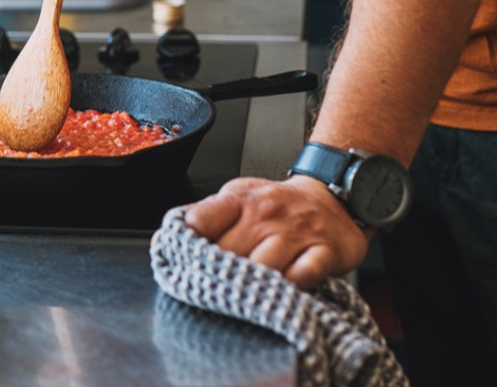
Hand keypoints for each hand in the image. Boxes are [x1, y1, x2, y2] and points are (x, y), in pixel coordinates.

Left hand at [183, 175, 370, 289]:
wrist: (335, 196)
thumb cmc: (277, 205)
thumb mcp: (237, 200)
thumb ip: (202, 218)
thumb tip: (161, 241)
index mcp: (238, 199)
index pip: (199, 221)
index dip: (187, 247)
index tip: (183, 264)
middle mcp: (266, 213)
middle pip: (228, 252)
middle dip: (216, 275)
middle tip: (211, 292)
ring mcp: (296, 232)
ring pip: (263, 267)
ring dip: (250, 287)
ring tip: (242, 300)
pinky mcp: (324, 251)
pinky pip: (303, 275)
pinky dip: (290, 288)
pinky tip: (281, 292)